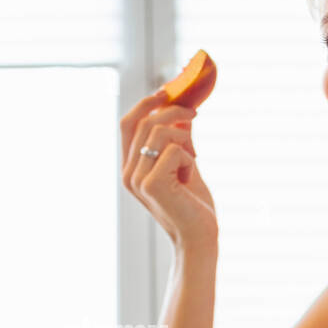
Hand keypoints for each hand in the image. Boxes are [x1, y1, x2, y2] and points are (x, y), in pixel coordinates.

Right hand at [120, 89, 216, 250]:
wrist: (199, 237)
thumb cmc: (193, 205)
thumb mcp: (185, 163)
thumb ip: (179, 138)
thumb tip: (182, 108)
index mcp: (131, 167)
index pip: (127, 123)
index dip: (145, 103)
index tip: (167, 91)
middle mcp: (128, 173)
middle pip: (145, 122)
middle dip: (173, 112)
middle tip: (195, 113)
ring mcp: (137, 179)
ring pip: (160, 132)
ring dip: (185, 139)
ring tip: (193, 160)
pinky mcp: (151, 184)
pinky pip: (174, 149)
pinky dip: (189, 158)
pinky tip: (189, 178)